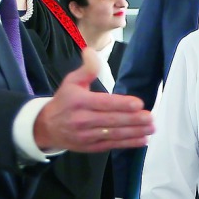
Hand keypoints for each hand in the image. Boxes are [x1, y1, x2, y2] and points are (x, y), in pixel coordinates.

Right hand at [34, 47, 154, 151]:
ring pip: (114, 134)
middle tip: (150, 117)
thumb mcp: (71, 81)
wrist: (47, 127)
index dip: (121, 104)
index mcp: (79, 101)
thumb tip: (91, 51)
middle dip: (133, 120)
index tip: (138, 104)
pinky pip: (112, 145)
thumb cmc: (65, 101)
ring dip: (134, 132)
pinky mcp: (91, 147)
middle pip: (111, 120)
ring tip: (151, 128)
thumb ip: (87, 68)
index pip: (103, 103)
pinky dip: (128, 143)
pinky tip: (142, 139)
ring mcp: (87, 135)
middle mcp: (82, 120)